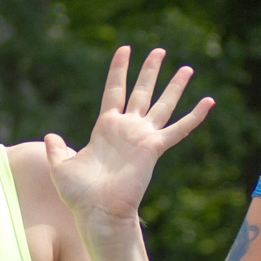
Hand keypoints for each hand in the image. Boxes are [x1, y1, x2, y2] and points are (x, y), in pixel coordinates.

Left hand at [45, 47, 213, 231]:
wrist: (97, 211)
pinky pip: (179, 129)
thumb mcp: (61, 166)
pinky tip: (209, 102)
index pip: (114, 91)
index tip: (124, 49)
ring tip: (186, 68)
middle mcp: (127, 129)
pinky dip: (195, 116)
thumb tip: (51, 136)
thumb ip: (57, 149)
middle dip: (150, 71)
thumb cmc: (79, 194)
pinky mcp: (154, 148)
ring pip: (162, 104)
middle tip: (159, 50)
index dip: (119, 70)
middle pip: (141, 92)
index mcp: (105, 128)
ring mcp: (142, 137)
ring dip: (174, 86)